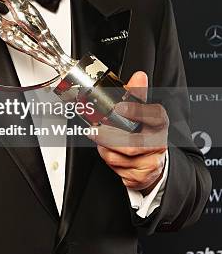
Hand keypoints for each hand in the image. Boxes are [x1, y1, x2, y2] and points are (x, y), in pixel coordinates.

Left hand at [94, 71, 168, 193]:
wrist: (153, 160)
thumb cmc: (144, 132)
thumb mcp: (143, 111)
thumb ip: (136, 94)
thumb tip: (139, 76)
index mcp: (159, 123)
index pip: (154, 116)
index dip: (136, 111)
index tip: (119, 107)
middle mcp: (158, 144)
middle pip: (133, 144)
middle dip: (108, 137)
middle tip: (94, 130)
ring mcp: (151, 163)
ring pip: (121, 158)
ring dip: (105, 149)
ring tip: (101, 140)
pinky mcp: (141, 177)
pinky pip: (119, 170)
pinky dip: (109, 161)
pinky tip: (109, 152)